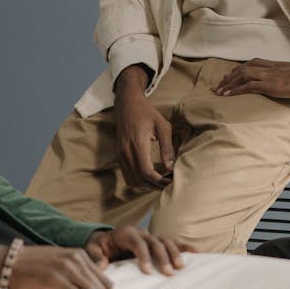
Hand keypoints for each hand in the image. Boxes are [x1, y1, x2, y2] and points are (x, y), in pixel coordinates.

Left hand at [84, 226, 192, 275]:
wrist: (106, 241)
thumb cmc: (99, 247)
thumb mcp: (92, 249)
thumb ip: (94, 255)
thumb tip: (101, 265)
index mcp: (125, 233)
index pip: (137, 241)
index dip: (143, 255)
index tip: (147, 271)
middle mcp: (141, 232)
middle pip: (155, 242)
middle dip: (162, 257)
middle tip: (168, 273)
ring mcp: (151, 237)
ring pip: (166, 241)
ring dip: (174, 253)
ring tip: (180, 268)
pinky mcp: (158, 243)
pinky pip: (173, 243)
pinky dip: (185, 247)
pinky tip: (197, 254)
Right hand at [114, 65, 174, 188]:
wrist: (127, 103)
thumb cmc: (147, 112)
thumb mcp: (163, 126)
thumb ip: (167, 148)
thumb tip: (171, 168)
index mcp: (138, 143)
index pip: (146, 172)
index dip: (159, 181)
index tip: (170, 180)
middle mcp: (126, 151)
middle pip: (139, 180)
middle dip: (154, 186)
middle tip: (168, 183)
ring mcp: (120, 153)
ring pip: (131, 180)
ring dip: (146, 185)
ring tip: (160, 181)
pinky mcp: (118, 154)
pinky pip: (126, 174)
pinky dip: (138, 180)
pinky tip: (149, 176)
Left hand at [213, 53, 289, 98]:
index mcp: (277, 65)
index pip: (253, 63)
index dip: (240, 69)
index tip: (230, 75)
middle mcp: (271, 68)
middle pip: (244, 68)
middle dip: (229, 77)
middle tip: (218, 85)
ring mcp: (270, 76)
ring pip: (243, 75)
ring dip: (228, 83)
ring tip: (218, 91)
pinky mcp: (272, 85)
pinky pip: (249, 86)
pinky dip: (235, 90)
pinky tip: (227, 95)